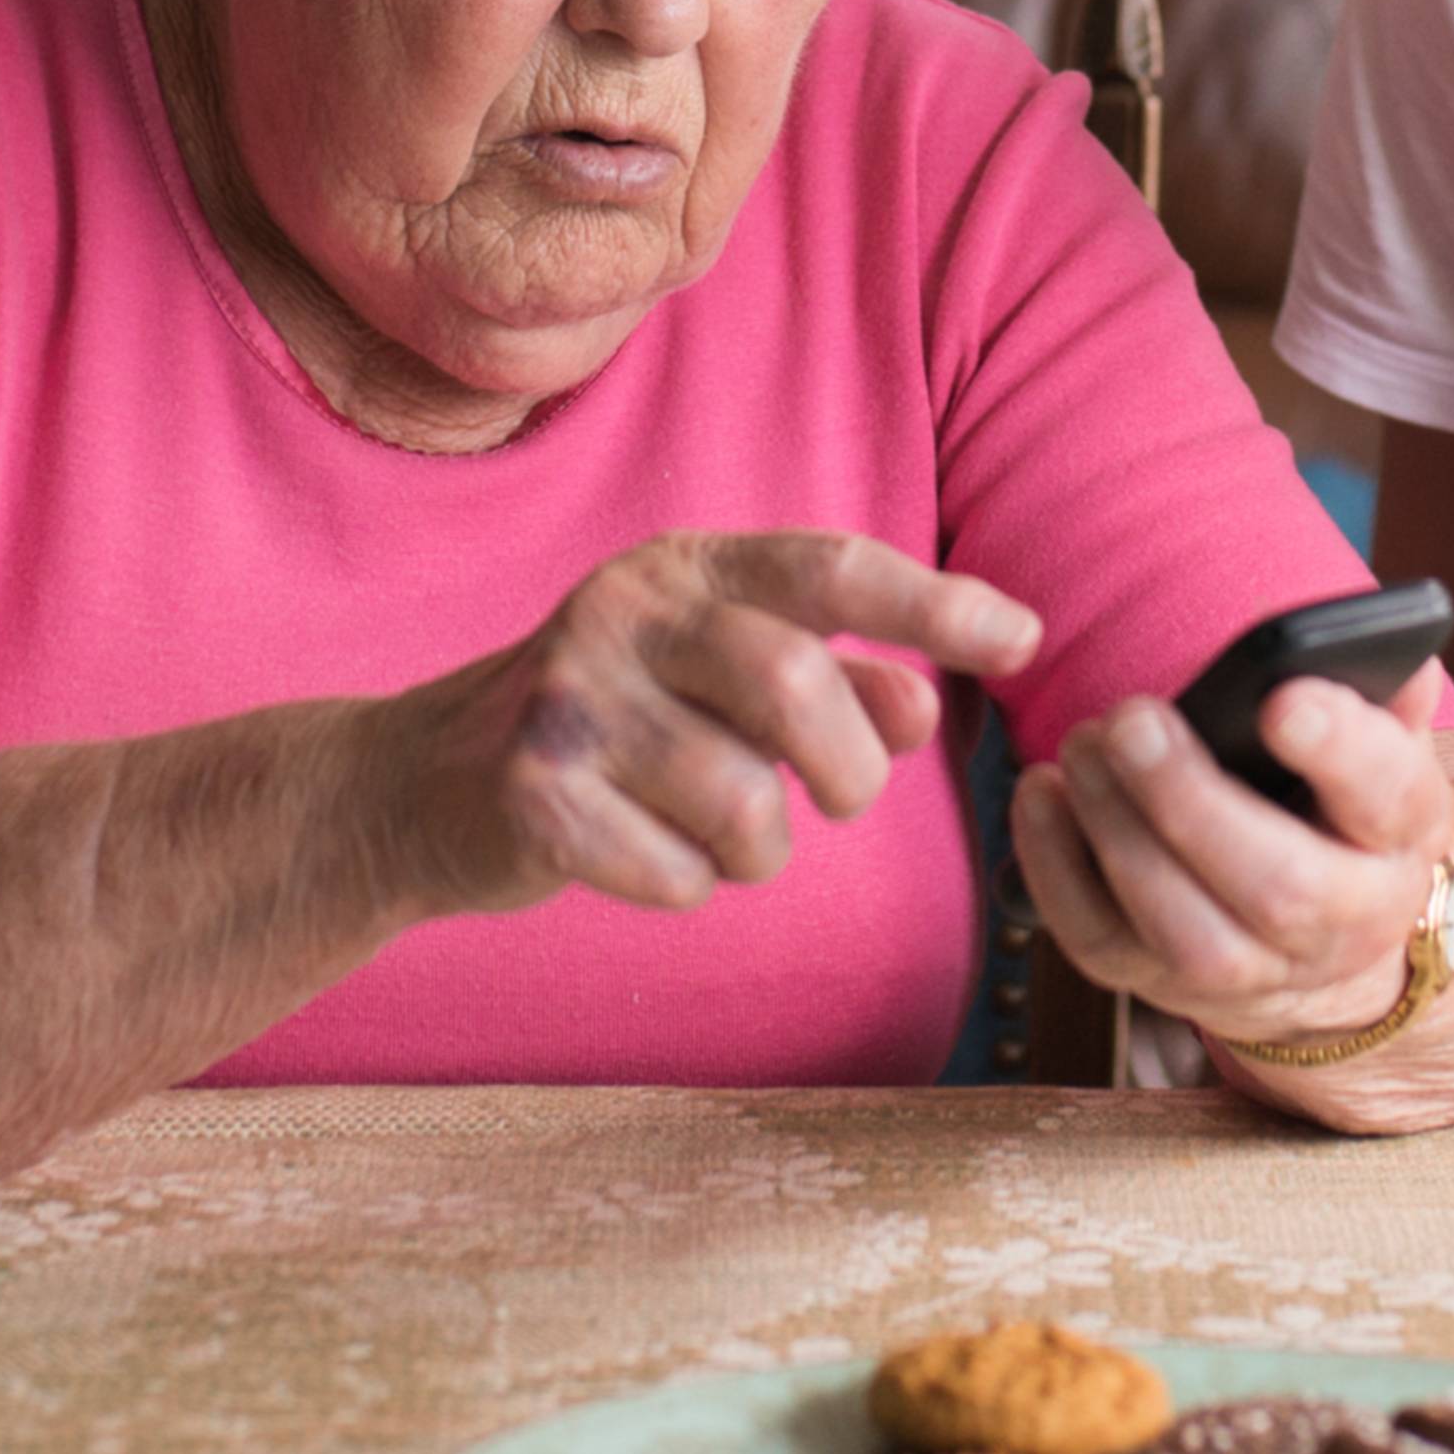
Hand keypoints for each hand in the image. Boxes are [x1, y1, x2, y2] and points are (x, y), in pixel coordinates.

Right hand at [381, 530, 1036, 918]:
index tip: (1024, 637)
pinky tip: (640, 855)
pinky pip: (677, 876)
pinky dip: (685, 888)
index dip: (936, 603)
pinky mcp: (532, 791)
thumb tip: (925, 701)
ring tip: (716, 833)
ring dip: (759, 851)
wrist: (429, 782)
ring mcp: (572, 696)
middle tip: (842, 802)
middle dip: (850, 769)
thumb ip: (835, 680)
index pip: (833, 567)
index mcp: (689, 565)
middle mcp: (627, 607)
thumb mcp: (724, 682)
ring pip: (745, 804)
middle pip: (797, 684)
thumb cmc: (619, 725)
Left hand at [1010, 660, 1453, 1052]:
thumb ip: (1378, 690)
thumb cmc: (1338, 806)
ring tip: (1083, 745)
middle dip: (1193, 802)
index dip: (1339, 748)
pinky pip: (1102, 946)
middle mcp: (1341, 925)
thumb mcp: (1378, 746)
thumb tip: (1365, 637)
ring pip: (1188, 936)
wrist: (1326, 940)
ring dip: (1121, 836)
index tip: (1280, 699)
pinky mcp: (1163, 987)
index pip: (1386, 796)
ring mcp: (1252, 974)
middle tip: (1131, 719)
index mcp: (1397, 838)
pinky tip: (1040, 793)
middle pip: (1277, 887)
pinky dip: (1057, 871)